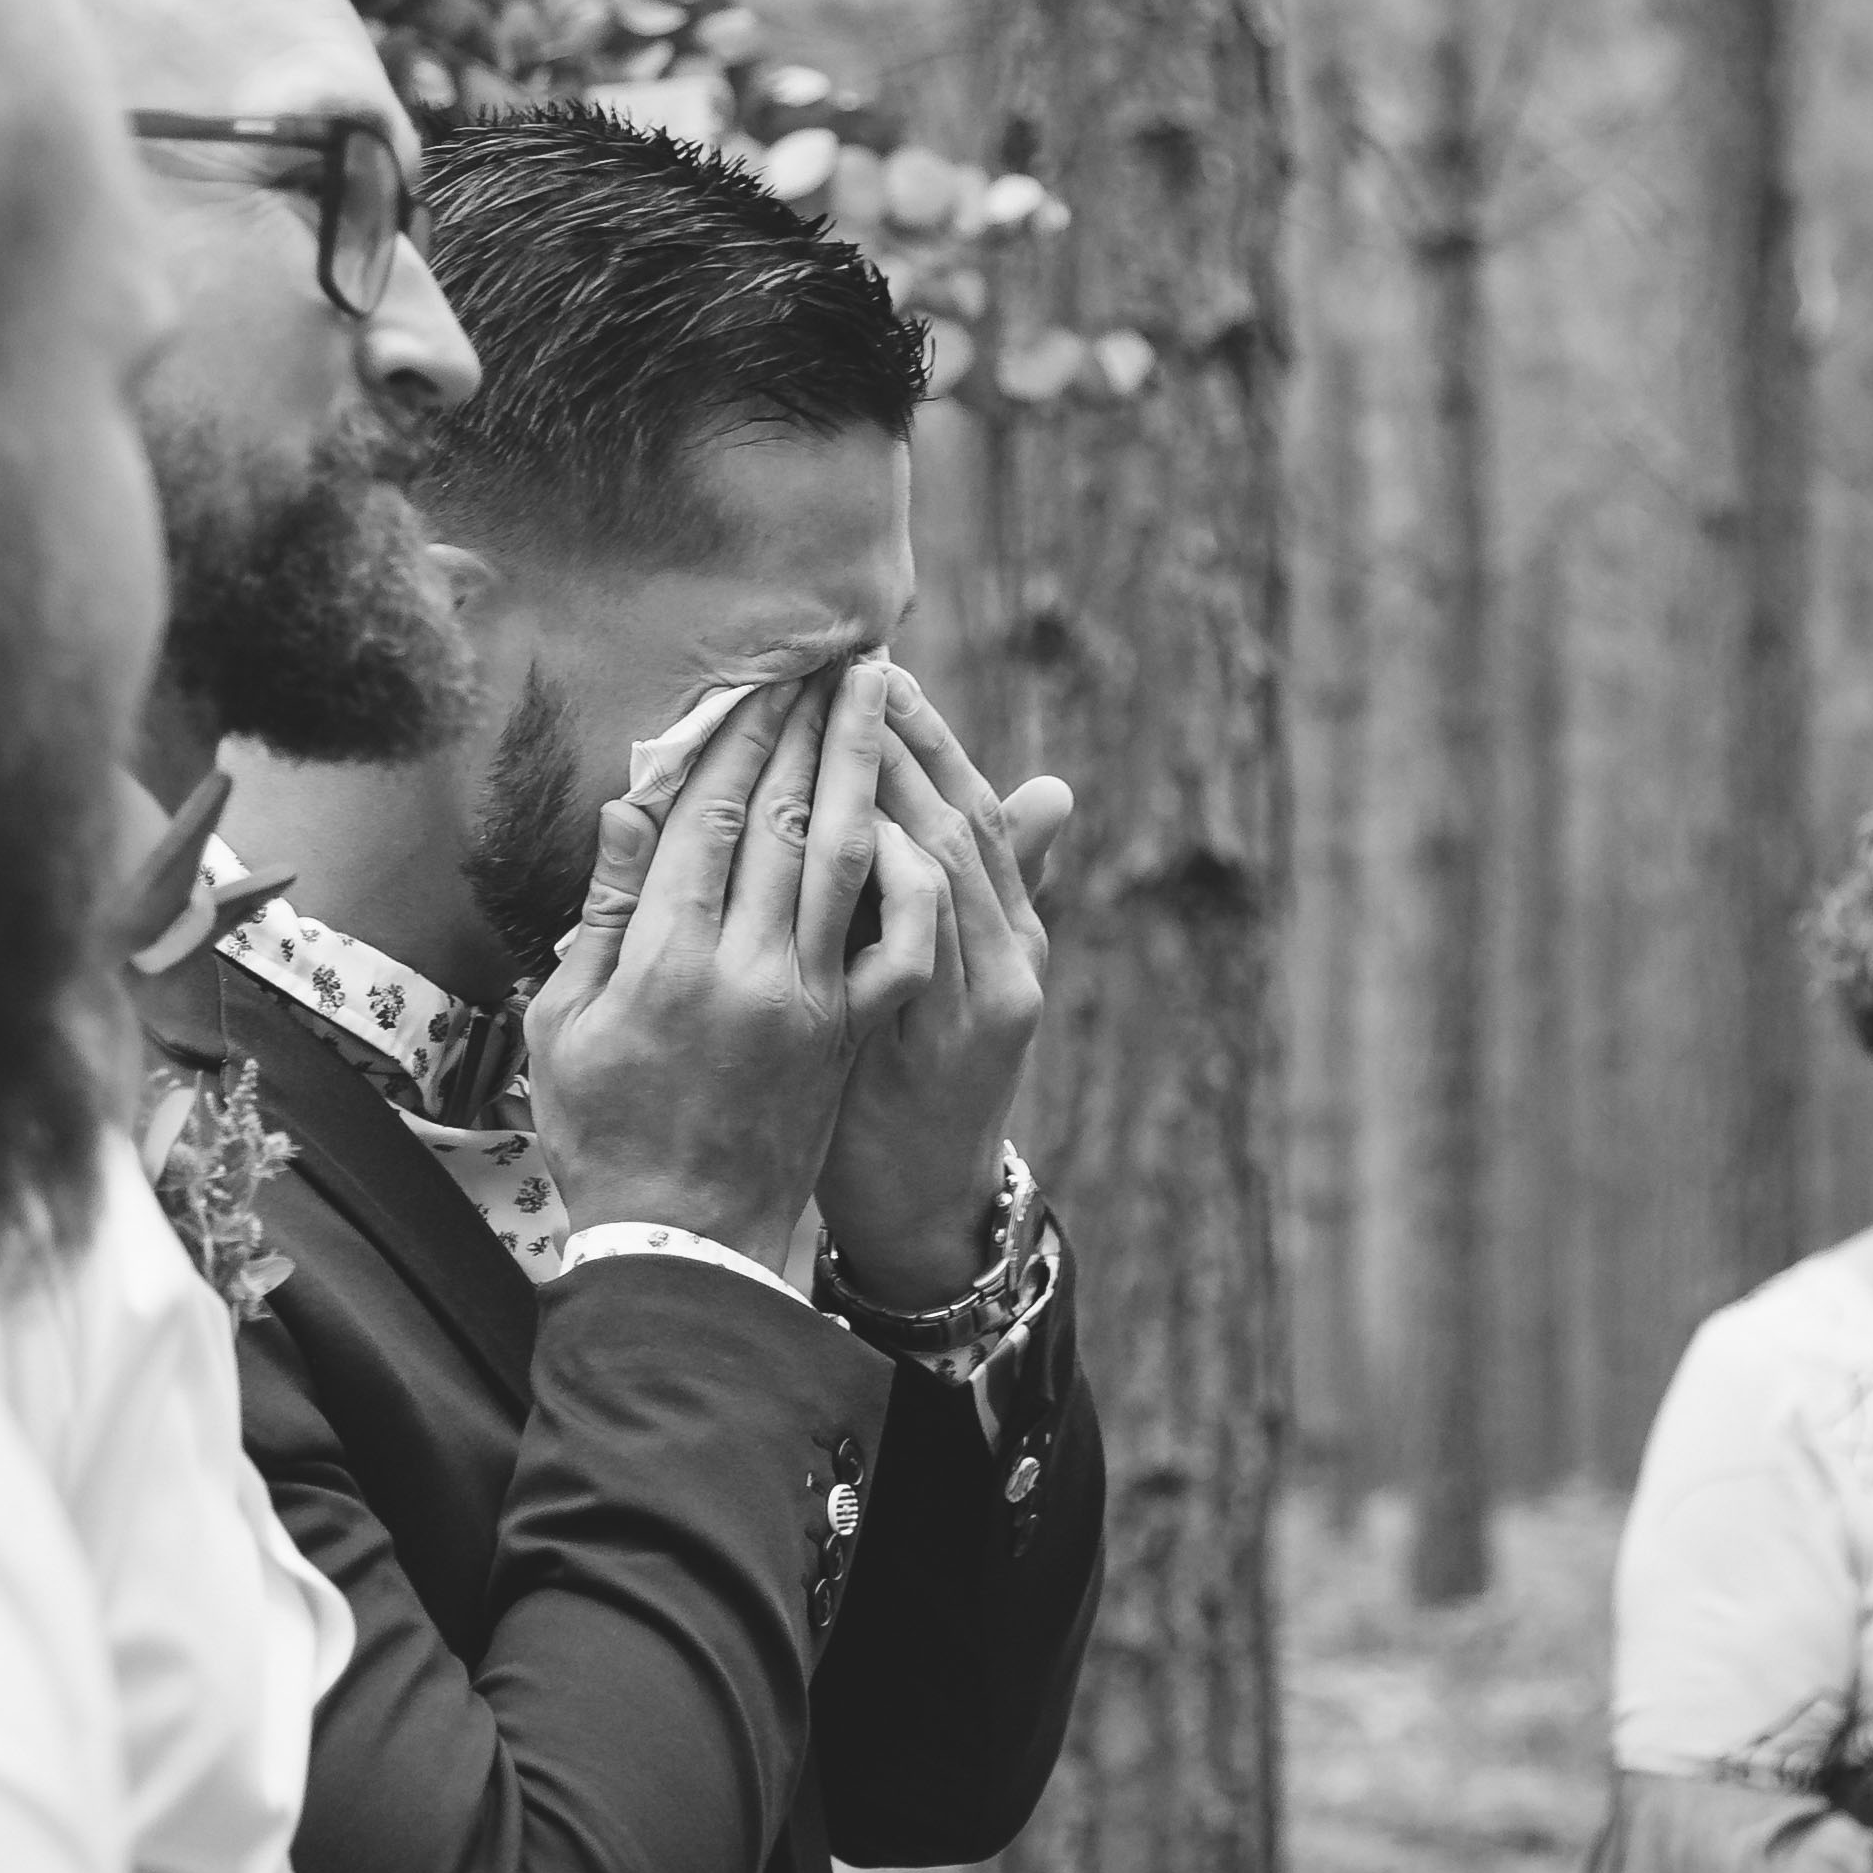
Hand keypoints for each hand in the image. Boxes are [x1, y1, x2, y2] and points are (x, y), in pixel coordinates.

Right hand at [527, 665, 942, 1265]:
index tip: (757, 677)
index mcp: (664, 964)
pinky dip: (912, 878)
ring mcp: (810, 1003)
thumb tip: (631, 805)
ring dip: (866, 768)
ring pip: (847, 860)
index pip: (710, 818)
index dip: (737, 739)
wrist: (684, 1251)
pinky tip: (921, 817)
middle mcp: (746, 972)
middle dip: (811, 728)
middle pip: (786, 819)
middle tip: (834, 656)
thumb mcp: (566, 1025)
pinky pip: (898, 944)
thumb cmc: (603, 1136)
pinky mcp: (849, 1033)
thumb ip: (602, 912)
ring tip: (882, 698)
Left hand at [817, 667, 1073, 1304]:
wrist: (916, 1207)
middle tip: (860, 669)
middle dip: (914, 739)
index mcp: (1003, 924)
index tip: (872, 666)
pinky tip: (872, 830)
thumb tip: (910, 807)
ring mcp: (997, 992)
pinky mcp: (969, 1037)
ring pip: (961, 864)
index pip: (970, 802)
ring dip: (909, 786)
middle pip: (970, 815)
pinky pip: (940, 941)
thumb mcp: (913, 977)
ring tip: (858, 720)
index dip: (926, 733)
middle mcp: (1014, 947)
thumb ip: (918, 893)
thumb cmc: (896, 1081)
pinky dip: (911, 880)